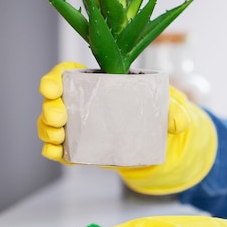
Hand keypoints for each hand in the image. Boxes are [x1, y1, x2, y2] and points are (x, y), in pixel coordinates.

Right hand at [37, 61, 217, 193]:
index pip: (68, 74)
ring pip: (49, 123)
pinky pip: (58, 148)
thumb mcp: (167, 106)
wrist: (153, 140)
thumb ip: (175, 111)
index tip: (52, 87)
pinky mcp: (78, 148)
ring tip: (57, 137)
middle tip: (60, 118)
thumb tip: (179, 122)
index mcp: (96, 81)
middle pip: (54, 100)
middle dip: (50, 108)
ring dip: (47, 130)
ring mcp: (76, 125)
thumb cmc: (153, 111)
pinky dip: (52, 150)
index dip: (54, 78)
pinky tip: (54, 152)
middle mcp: (80, 101)